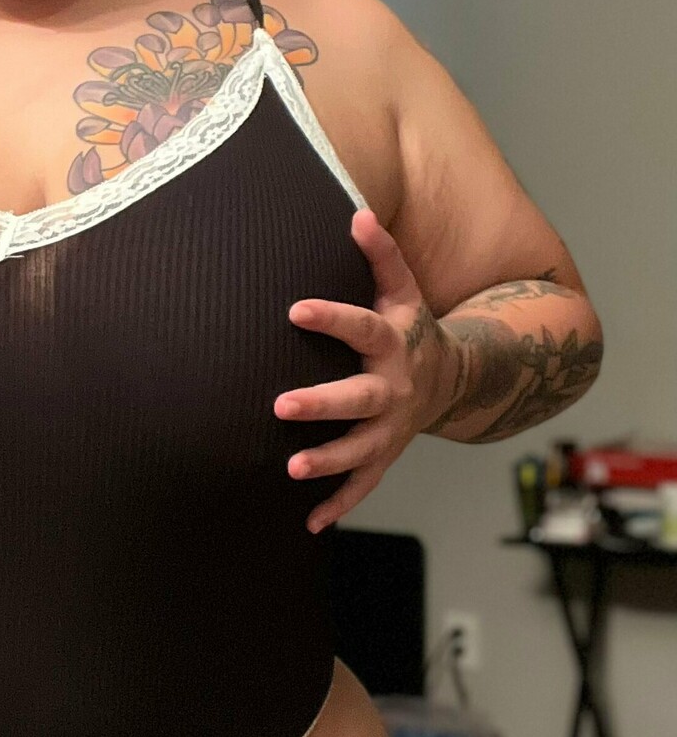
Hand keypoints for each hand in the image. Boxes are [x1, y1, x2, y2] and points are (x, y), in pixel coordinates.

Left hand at [274, 208, 458, 534]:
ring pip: (360, 449)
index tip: (294, 309)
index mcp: (394, 344)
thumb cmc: (412, 329)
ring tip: (292, 467)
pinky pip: (365, 485)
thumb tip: (357, 213)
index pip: (362, 327)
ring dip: (328, 461)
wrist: (455, 381)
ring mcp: (392, 427)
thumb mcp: (403, 291)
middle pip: (359, 398)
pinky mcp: (386, 455)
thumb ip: (381, 255)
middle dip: (322, 403)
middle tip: (280, 404)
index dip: (331, 318)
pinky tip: (309, 523)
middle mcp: (394, 389)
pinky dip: (339, 505)